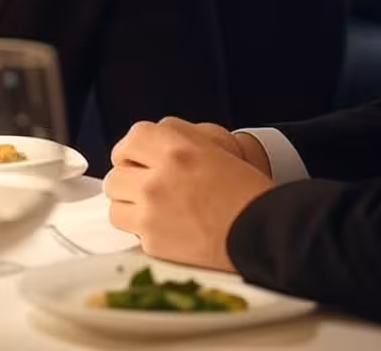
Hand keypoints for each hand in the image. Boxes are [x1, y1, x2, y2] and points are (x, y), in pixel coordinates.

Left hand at [104, 117, 273, 269]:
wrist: (265, 232)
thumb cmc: (248, 192)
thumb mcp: (215, 148)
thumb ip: (178, 139)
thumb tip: (148, 143)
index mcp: (177, 149)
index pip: (133, 138)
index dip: (132, 148)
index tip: (135, 157)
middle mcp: (159, 179)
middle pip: (117, 173)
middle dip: (128, 178)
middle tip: (143, 184)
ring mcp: (152, 213)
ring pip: (115, 204)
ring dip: (129, 205)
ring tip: (150, 207)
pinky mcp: (153, 243)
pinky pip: (132, 232)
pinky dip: (144, 230)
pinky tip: (165, 227)